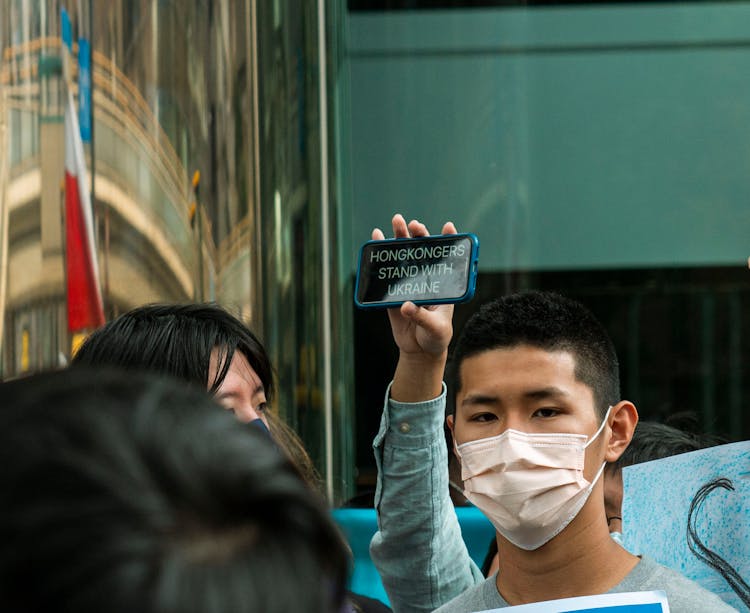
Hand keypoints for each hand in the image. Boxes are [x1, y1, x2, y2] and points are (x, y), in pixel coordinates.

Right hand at [372, 214, 455, 360]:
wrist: (419, 351)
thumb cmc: (436, 338)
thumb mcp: (436, 329)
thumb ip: (423, 317)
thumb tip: (406, 305)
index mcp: (443, 285)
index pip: (447, 258)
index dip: (449, 241)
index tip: (448, 227)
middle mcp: (427, 279)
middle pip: (422, 252)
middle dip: (418, 234)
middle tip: (412, 224)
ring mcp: (409, 284)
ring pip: (404, 257)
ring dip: (399, 239)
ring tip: (396, 221)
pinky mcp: (393, 292)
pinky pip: (386, 273)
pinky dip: (380, 257)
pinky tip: (376, 241)